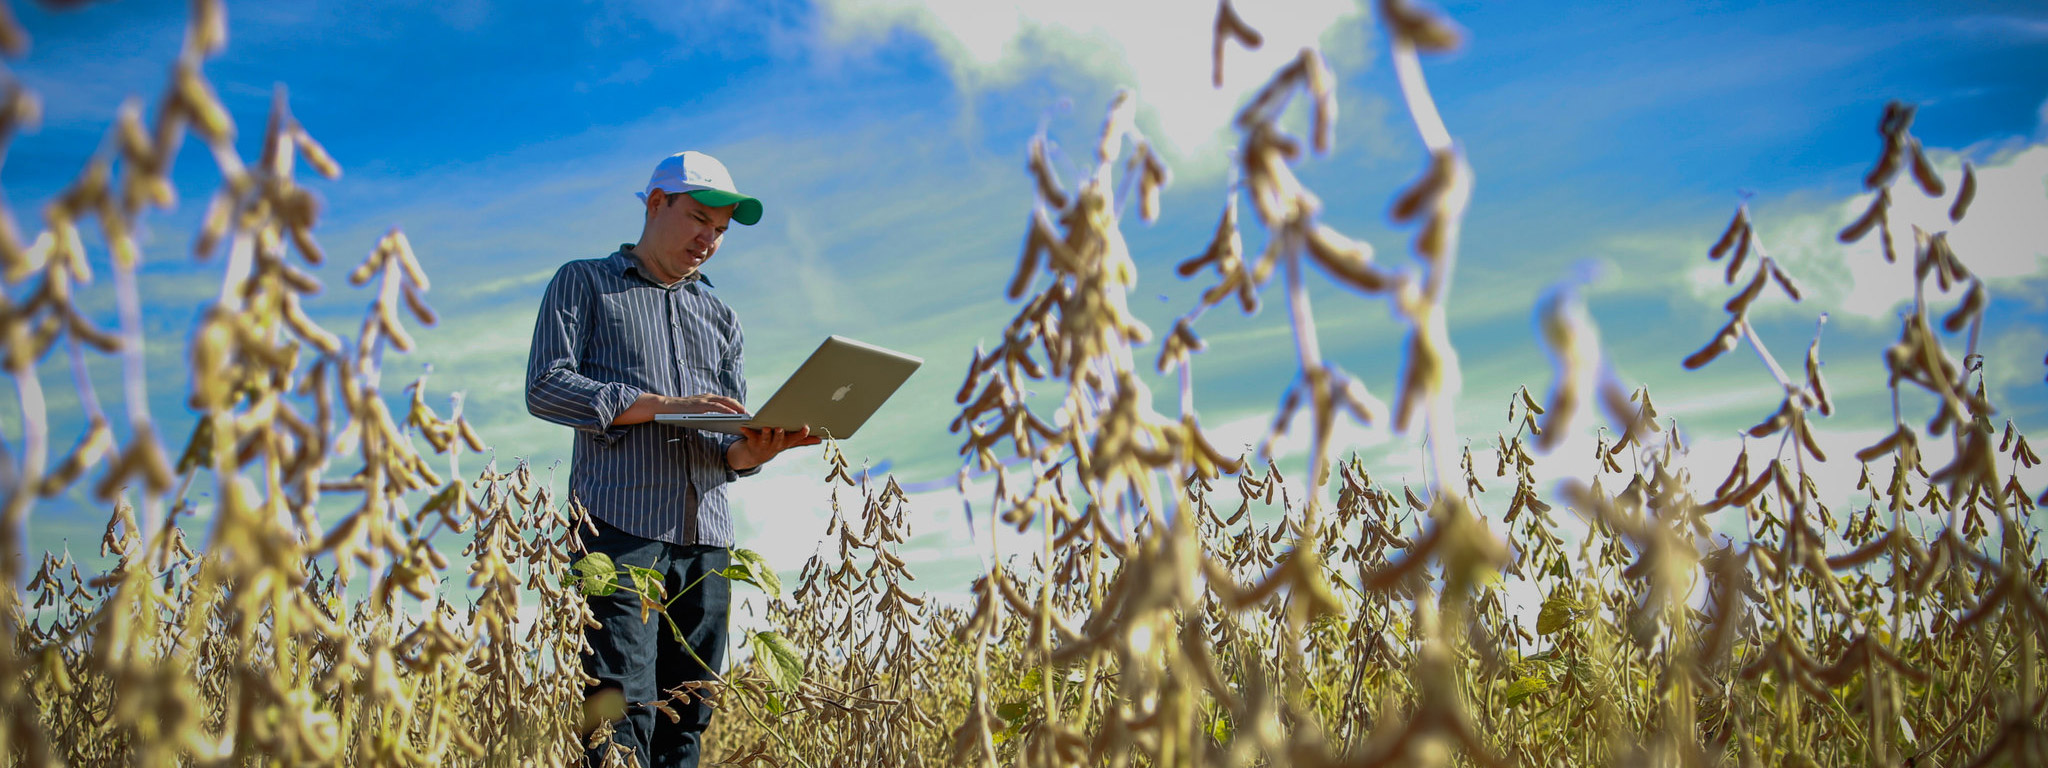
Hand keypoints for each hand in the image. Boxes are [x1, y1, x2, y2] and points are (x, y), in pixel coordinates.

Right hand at [613, 392, 745, 424]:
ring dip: (738, 409)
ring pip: (726, 402)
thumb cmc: (678, 413)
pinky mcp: (700, 405)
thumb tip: (718, 423)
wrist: (663, 407)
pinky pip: (717, 407)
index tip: (747, 414)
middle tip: (752, 415)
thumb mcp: (695, 413)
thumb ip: (706, 415)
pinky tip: (734, 416)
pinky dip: (727, 411)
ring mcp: (704, 400)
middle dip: (741, 407)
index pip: (727, 401)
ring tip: (747, 417)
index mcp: (708, 399)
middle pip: (730, 400)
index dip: (738, 406)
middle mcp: (708, 397)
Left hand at [728, 426, 823, 470]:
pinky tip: (744, 427)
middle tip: (781, 428)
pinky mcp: (753, 441)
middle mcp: (776, 445)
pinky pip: (749, 435)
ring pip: (766, 438)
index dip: (801, 434)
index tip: (806, 428)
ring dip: (766, 434)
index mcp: (786, 442)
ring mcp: (764, 444)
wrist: (755, 455)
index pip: (795, 439)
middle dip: (780, 434)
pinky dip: (747, 431)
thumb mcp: (790, 443)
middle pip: (779, 439)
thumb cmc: (775, 444)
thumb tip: (820, 439)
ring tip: (766, 427)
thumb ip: (804, 440)